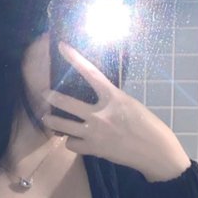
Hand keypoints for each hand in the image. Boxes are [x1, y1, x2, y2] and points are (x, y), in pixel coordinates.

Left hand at [41, 41, 190, 180]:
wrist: (155, 151)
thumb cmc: (147, 125)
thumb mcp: (129, 105)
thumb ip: (110, 100)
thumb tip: (96, 100)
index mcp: (113, 97)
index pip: (91, 73)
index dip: (75, 58)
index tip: (62, 46)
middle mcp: (100, 113)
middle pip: (66, 103)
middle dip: (51, 97)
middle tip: (43, 94)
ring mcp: (94, 132)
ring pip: (62, 125)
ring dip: (52, 121)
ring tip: (47, 118)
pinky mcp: (93, 149)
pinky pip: (71, 144)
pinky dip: (71, 142)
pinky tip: (73, 140)